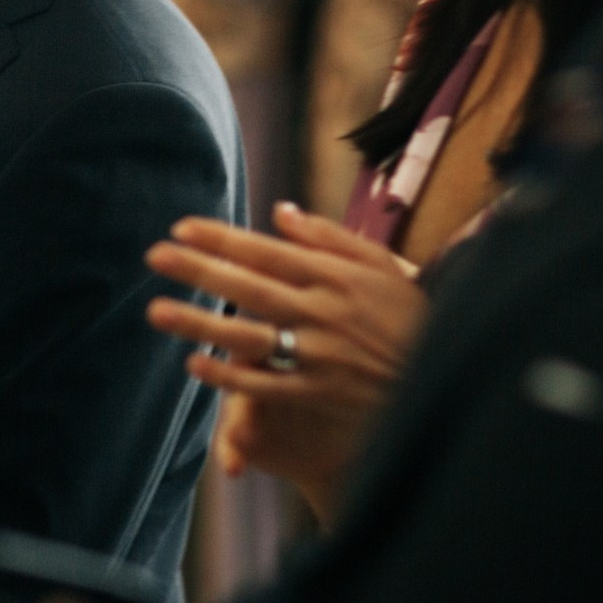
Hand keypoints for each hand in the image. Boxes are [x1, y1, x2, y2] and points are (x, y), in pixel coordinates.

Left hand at [144, 203, 428, 513]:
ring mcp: (320, 354)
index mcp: (334, 276)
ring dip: (199, 324)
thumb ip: (327, 236)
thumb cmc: (408, 314)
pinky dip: (231, 377)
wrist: (448, 375)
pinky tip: (195, 365)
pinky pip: (267, 386)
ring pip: (250, 337)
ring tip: (156, 311)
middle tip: (154, 256)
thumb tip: (279, 211)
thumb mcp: (379, 265)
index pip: (266, 251)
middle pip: (249, 287)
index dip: (221, 239)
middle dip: (198, 270)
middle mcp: (323, 311)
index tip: (181, 228)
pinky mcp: (319, 392)